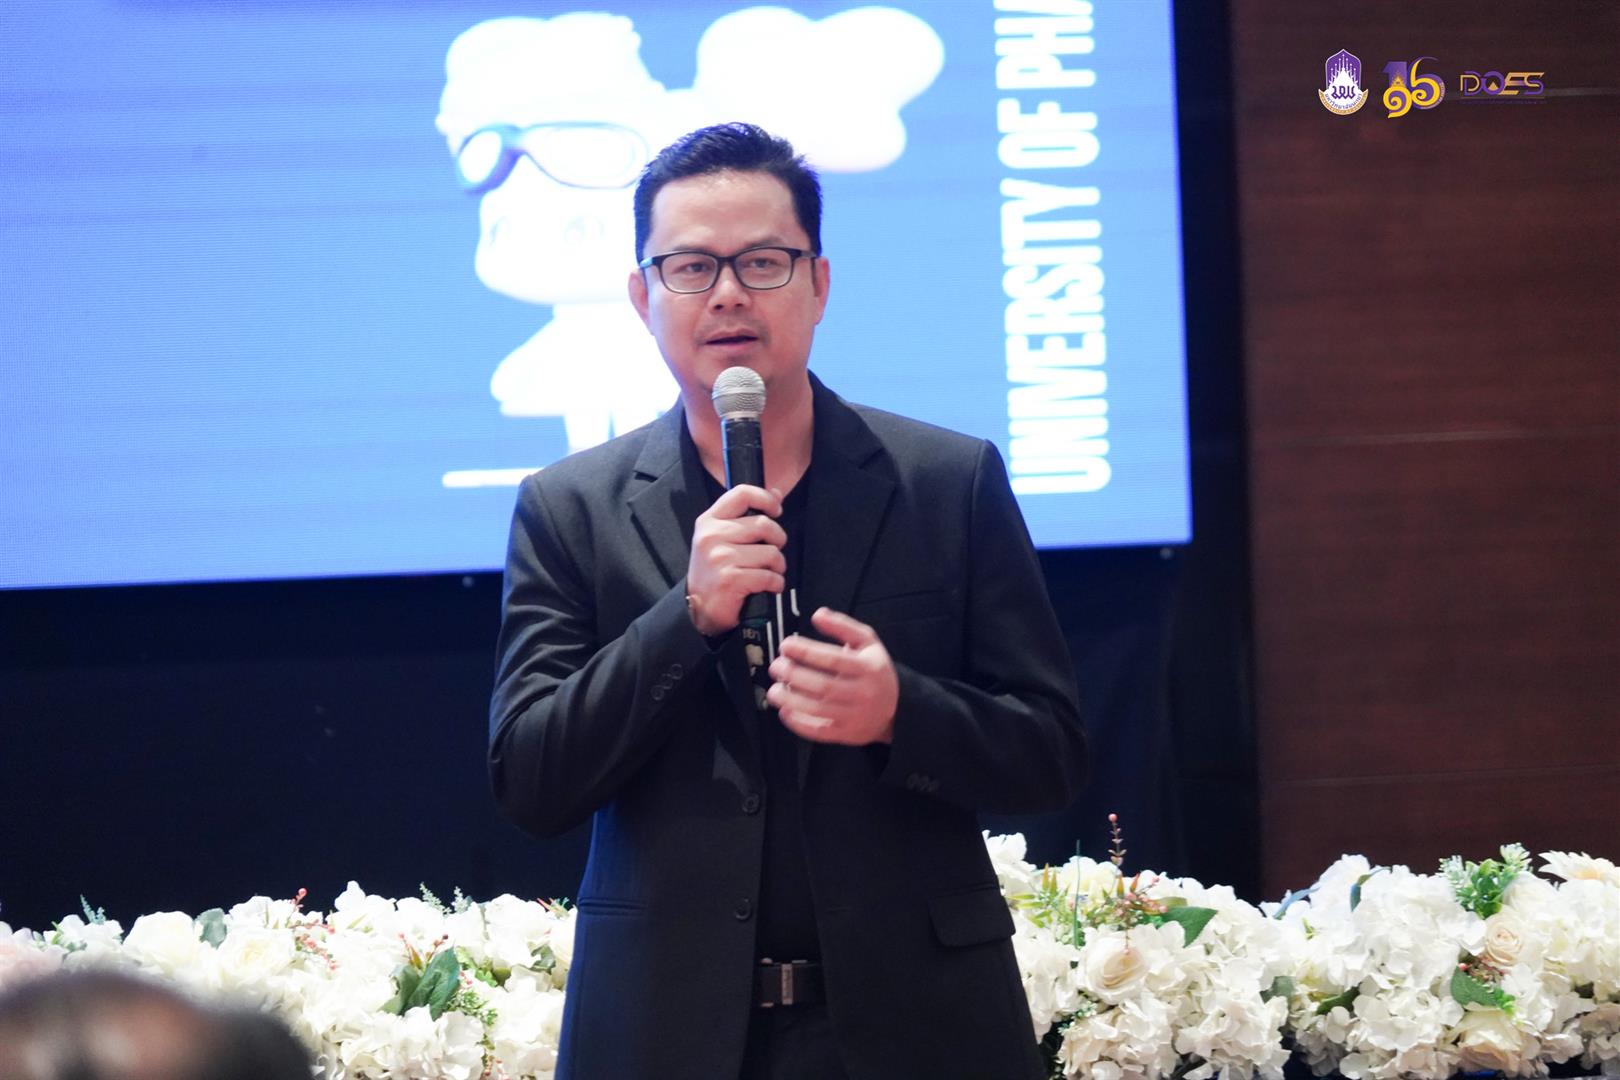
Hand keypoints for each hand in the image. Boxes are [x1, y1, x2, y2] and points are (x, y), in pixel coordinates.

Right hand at [686, 484, 785, 635]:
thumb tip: (776, 493)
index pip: (742, 494)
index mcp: (709, 521)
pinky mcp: (731, 579)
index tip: (776, 510)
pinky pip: (769, 576)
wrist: (698, 608)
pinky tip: (767, 587)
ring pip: (771, 552)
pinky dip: (775, 584)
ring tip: (769, 572)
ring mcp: (720, 558)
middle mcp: (712, 536)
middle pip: (763, 524)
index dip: (765, 499)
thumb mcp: (721, 537)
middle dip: (778, 540)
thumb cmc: (714, 571)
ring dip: (778, 566)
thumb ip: (746, 515)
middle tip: (772, 553)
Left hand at [766, 608, 897, 744]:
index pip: (832, 659)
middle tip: (776, 666)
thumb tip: (817, 615)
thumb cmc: (875, 670)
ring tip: (774, 690)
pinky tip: (785, 712)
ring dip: (790, 700)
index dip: (805, 652)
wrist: (896, 708)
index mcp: (868, 668)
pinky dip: (798, 723)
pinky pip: (819, 731)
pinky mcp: (847, 734)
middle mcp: (862, 693)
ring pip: (818, 710)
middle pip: (822, 686)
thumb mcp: (867, 642)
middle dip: (794, 675)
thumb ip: (843, 626)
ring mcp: (855, 716)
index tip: (785, 645)